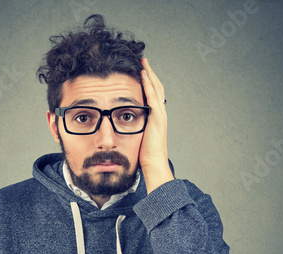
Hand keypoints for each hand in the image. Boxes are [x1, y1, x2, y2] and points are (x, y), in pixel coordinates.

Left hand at [140, 58, 173, 193]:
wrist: (152, 163)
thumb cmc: (144, 154)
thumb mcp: (138, 136)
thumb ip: (134, 127)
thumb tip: (122, 124)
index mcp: (155, 117)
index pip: (153, 95)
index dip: (147, 82)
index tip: (140, 71)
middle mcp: (160, 113)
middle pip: (156, 87)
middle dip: (149, 73)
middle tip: (143, 60)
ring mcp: (160, 114)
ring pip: (156, 89)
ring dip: (149, 74)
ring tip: (143, 62)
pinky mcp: (157, 118)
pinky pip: (153, 97)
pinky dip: (149, 84)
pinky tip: (144, 75)